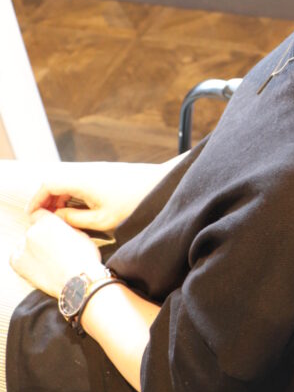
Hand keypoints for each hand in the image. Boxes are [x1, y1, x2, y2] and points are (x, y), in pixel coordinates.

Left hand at [10, 209, 102, 298]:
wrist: (78, 282)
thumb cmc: (84, 260)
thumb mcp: (79, 233)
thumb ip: (63, 226)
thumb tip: (58, 227)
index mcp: (48, 221)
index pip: (39, 214)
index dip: (46, 222)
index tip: (50, 231)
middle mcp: (32, 231)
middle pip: (32, 229)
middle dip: (41, 236)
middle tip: (53, 248)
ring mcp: (22, 247)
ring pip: (25, 243)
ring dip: (33, 248)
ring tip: (49, 259)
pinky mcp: (17, 263)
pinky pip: (18, 256)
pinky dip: (26, 260)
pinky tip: (41, 265)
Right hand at [24, 160, 173, 231]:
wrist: (161, 187)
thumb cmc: (133, 204)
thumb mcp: (101, 219)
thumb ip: (74, 219)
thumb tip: (56, 218)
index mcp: (82, 180)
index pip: (48, 184)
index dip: (37, 199)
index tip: (33, 216)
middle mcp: (87, 171)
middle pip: (56, 182)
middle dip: (47, 201)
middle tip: (46, 221)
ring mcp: (96, 170)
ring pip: (68, 182)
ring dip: (61, 199)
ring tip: (62, 219)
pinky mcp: (105, 173)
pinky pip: (80, 182)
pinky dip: (73, 195)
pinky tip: (78, 211)